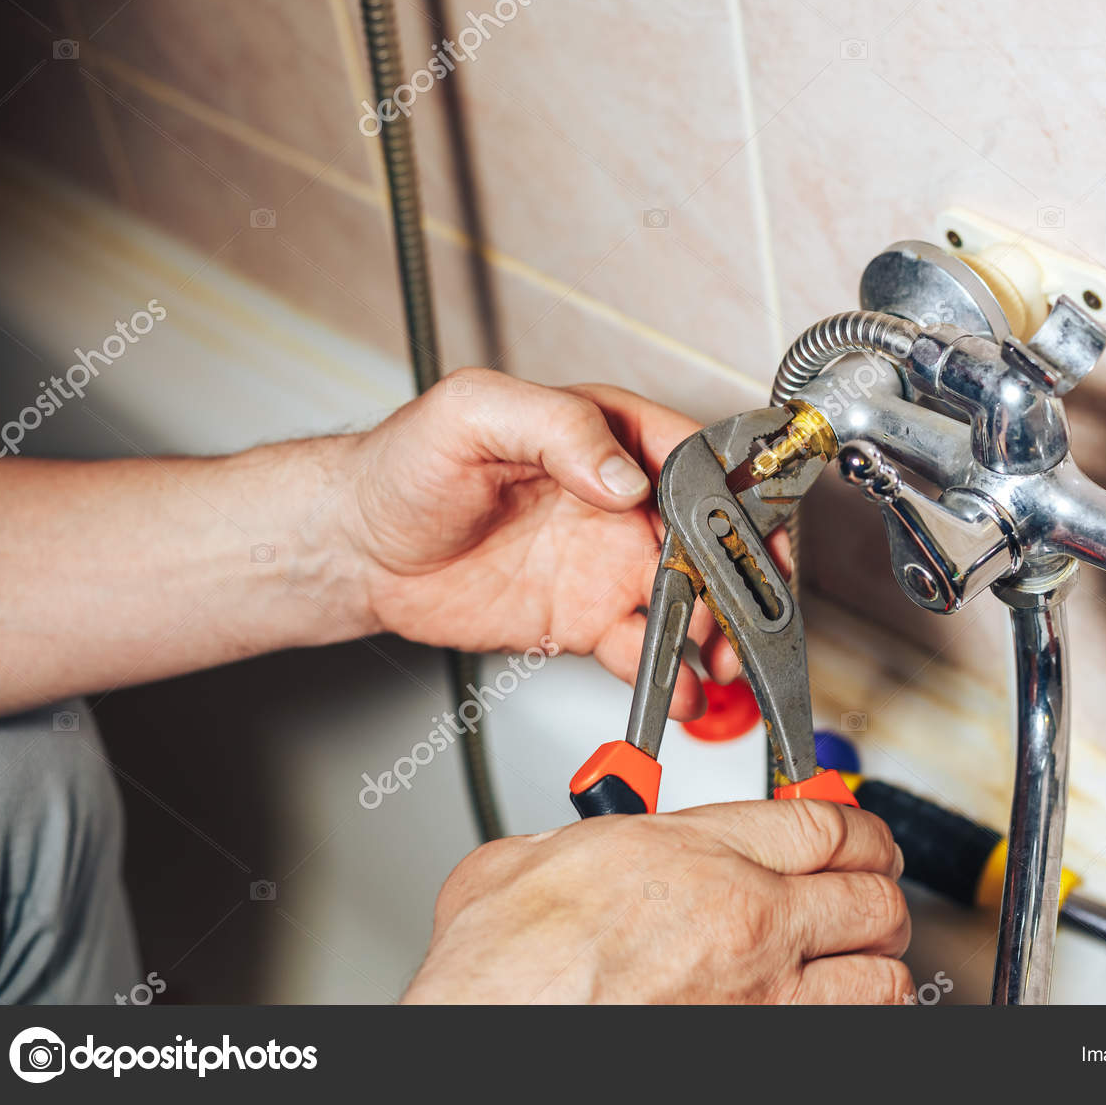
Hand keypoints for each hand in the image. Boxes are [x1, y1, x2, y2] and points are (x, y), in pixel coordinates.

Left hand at [339, 369, 739, 717]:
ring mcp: (608, 561)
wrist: (360, 548)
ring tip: (713, 662)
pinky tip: (676, 691)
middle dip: (737, 577)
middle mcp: (620, 500)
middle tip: (736, 612)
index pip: (698, 458)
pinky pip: (643, 647)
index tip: (744, 531)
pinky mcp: (586, 617)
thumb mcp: (472, 414)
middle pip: (710, 537)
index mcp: (607, 436)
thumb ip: (555, 429)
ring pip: (690, 598)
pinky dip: (669, 674)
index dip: (733, 494)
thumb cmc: (405, 465)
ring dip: (715, 631)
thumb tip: (623, 475)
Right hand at [402, 800, 912, 1003]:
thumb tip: (578, 841)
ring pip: (879, 974)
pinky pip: (846, 1033)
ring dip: (877, 963)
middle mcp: (748, 920)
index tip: (858, 838)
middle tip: (868, 894)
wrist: (492, 1029)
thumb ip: (579, 838)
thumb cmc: (503, 967)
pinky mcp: (762, 1052)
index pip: (824, 824)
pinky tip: (831, 1012)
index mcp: (696, 854)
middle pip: (870, 894)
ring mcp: (763, 997)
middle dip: (878, 893)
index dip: (857, 829)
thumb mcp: (526, 859)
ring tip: (864, 958)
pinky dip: (851, 1020)